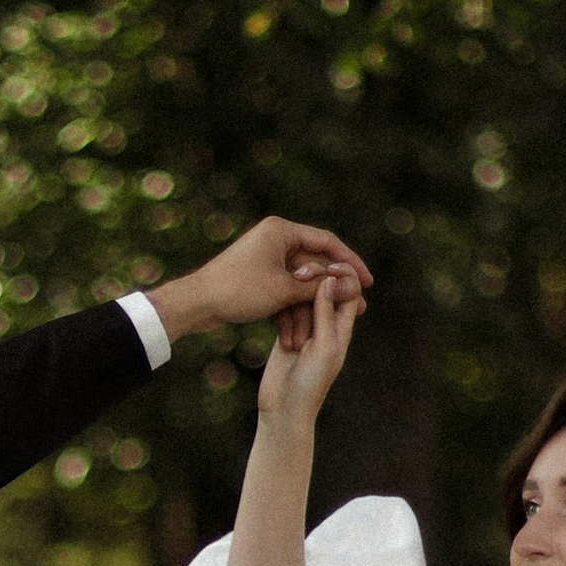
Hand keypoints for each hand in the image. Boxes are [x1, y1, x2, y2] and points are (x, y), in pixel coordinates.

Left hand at [148, 215, 371, 340]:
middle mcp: (276, 239)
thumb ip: (319, 287)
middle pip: (316, 264)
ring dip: (309, 308)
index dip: (351, 263)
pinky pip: (284, 291)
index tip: (368, 282)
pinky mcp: (259, 277)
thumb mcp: (284, 290)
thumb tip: (350, 287)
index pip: (327, 242)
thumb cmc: (238, 290)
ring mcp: (267, 259)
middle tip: (358, 308)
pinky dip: (290, 311)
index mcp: (282, 231)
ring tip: (327, 328)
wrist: (197, 304)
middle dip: (332, 291)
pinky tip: (297, 335)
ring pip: (299, 283)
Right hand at [255, 273, 362, 432]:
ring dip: (295, 295)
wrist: (284, 408)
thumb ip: (326, 313)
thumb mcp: (323, 346)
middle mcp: (325, 325)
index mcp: (342, 328)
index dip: (342, 275)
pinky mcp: (285, 332)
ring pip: (302, 296)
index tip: (327, 269)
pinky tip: (275, 310)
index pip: (350, 291)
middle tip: (299, 272)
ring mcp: (304, 328)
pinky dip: (282, 306)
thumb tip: (330, 279)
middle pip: (325, 288)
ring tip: (287, 305)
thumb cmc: (310, 383)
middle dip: (314, 277)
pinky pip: (285, 308)